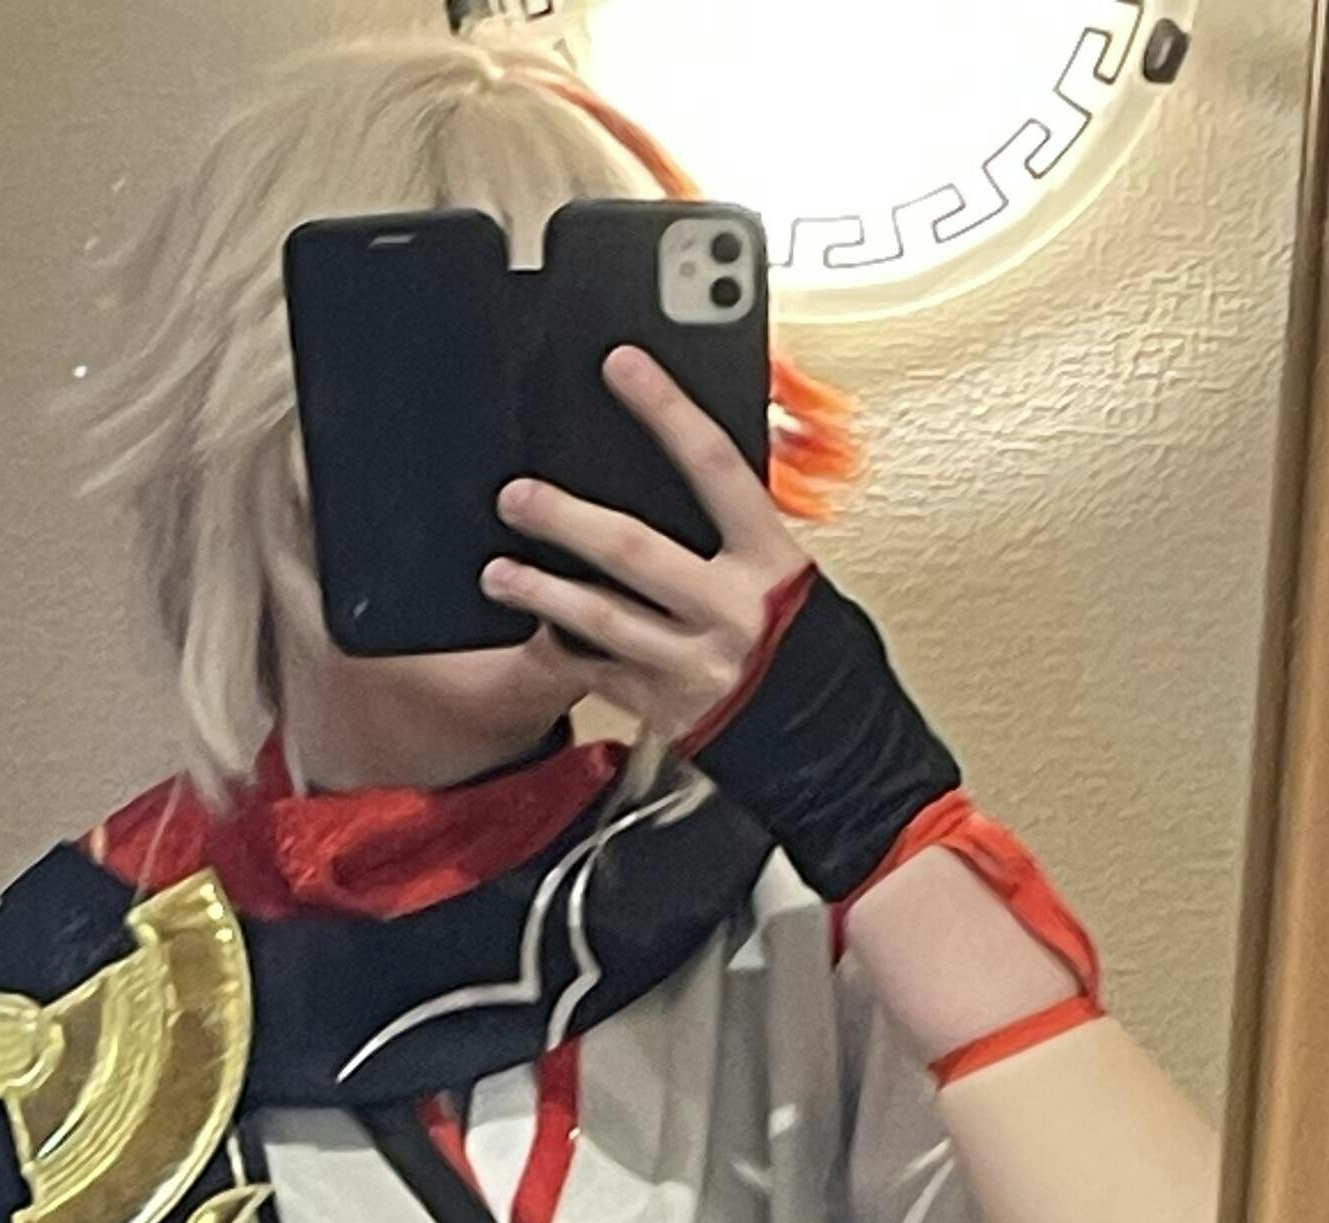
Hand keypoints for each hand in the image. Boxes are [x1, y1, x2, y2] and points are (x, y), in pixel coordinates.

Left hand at [484, 346, 805, 749]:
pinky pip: (602, 673)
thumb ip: (738, 536)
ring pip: (602, 619)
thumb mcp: (790, 579)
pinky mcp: (668, 710)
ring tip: (499, 572)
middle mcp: (732, 611)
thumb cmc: (807, 654)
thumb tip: (686, 469)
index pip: (713, 466)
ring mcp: (696, 665)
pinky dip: (565, 649)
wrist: (830, 750)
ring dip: (541, 592)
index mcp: (771, 562)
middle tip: (518, 496)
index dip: (666, 410)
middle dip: (566, 519)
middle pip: (633, 548)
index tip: (623, 366)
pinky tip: (532, 630)